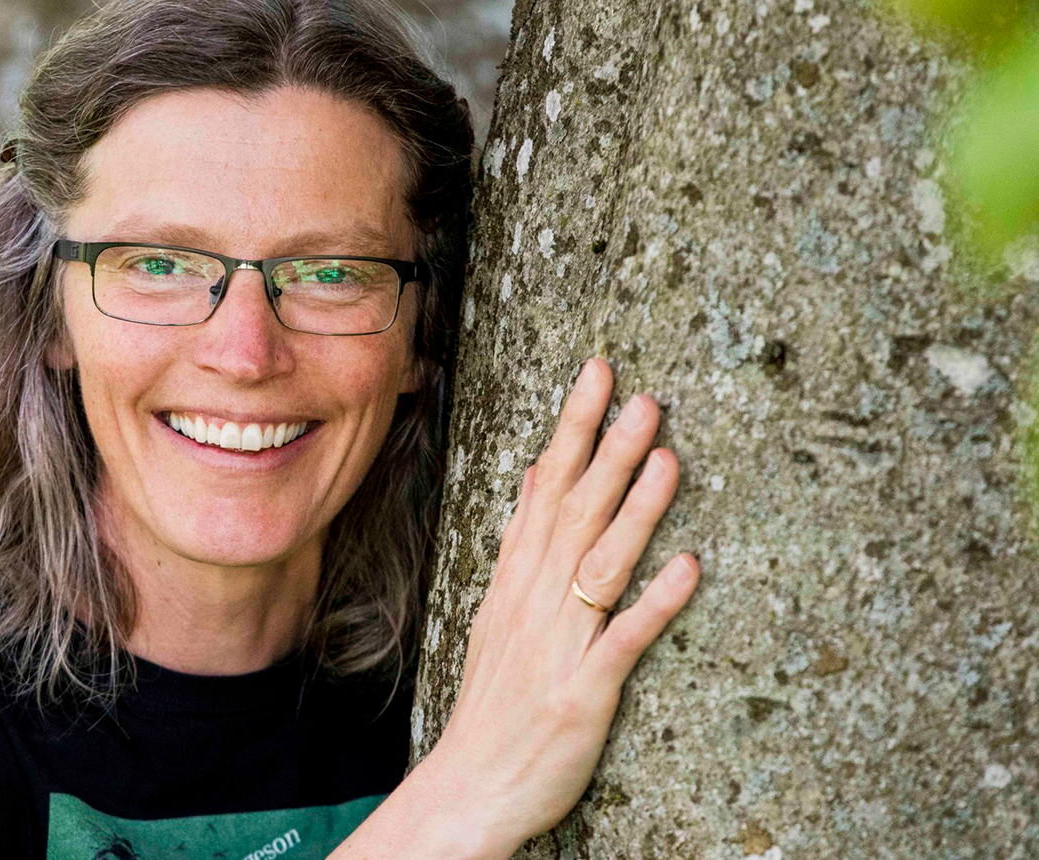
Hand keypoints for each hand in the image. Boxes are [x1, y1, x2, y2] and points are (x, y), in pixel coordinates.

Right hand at [417, 356, 699, 856]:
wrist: (470, 785)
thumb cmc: (493, 700)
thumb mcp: (496, 610)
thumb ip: (521, 543)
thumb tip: (533, 475)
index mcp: (516, 578)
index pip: (544, 485)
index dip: (571, 427)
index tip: (598, 373)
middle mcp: (535, 600)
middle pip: (574, 511)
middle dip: (608, 450)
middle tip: (644, 396)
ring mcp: (560, 644)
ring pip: (599, 562)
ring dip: (634, 508)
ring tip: (667, 455)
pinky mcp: (583, 692)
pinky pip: (623, 640)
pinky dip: (655, 603)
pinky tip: (688, 567)